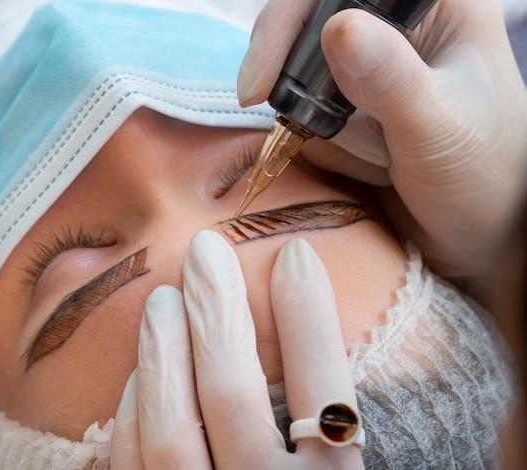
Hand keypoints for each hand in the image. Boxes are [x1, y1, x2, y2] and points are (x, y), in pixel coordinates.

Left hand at [109, 230, 363, 468]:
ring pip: (172, 429)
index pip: (327, 394)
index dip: (310, 316)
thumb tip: (319, 335)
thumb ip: (335, 432)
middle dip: (216, 310)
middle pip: (232, 394)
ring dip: (163, 352)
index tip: (296, 254)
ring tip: (162, 300)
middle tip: (206, 251)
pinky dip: (133, 414)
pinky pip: (134, 467)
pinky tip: (139, 376)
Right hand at [237, 0, 526, 288]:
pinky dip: (325, 147)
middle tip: (332, 133)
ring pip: (303, 83)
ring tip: (381, 159)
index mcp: (434, 6)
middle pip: (307, 35)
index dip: (287, 26)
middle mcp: (398, 30)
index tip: (260, 86)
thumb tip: (337, 29)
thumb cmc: (484, 178)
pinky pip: (309, 117)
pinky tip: (372, 165)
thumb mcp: (437, 129)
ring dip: (327, 130)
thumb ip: (389, 80)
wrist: (480, 233)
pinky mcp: (357, 106)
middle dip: (308, 91)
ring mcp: (374, 71)